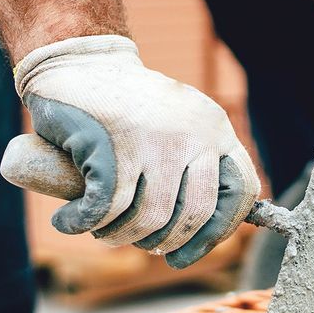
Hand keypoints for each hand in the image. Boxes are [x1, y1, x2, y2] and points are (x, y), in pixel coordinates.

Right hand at [13, 35, 260, 268]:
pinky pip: (106, 208)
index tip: (189, 251)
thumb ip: (197, 165)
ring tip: (103, 232)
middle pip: (194, 214)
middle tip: (140, 244)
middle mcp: (194, 133)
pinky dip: (84, 223)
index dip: (219, 231)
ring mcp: (155, 139)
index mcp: (216, 129)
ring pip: (149, 218)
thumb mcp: (179, 126)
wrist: (79, 60)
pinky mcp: (112, 145)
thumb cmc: (128, 107)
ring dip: (120, 237)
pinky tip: (71, 221)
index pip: (242, 192)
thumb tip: (204, 235)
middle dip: (164, 242)